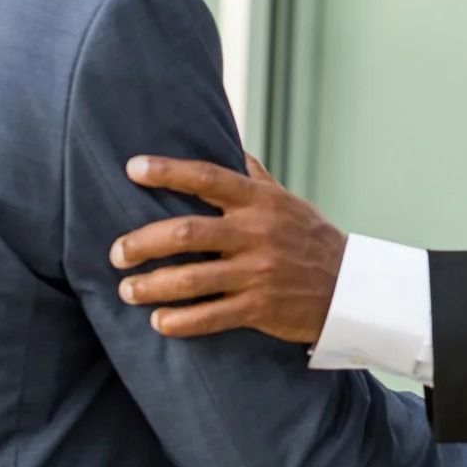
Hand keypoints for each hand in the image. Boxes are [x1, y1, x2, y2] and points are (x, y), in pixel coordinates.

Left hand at [110, 153, 345, 343]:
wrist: (350, 288)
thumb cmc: (310, 239)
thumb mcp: (287, 201)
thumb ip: (254, 176)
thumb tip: (229, 145)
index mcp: (260, 201)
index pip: (207, 178)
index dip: (167, 171)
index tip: (132, 169)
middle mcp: (257, 233)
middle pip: (186, 232)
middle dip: (142, 243)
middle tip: (117, 253)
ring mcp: (258, 272)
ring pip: (191, 279)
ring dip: (151, 286)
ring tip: (127, 290)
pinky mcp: (261, 308)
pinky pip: (210, 317)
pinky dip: (179, 321)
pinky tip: (158, 321)